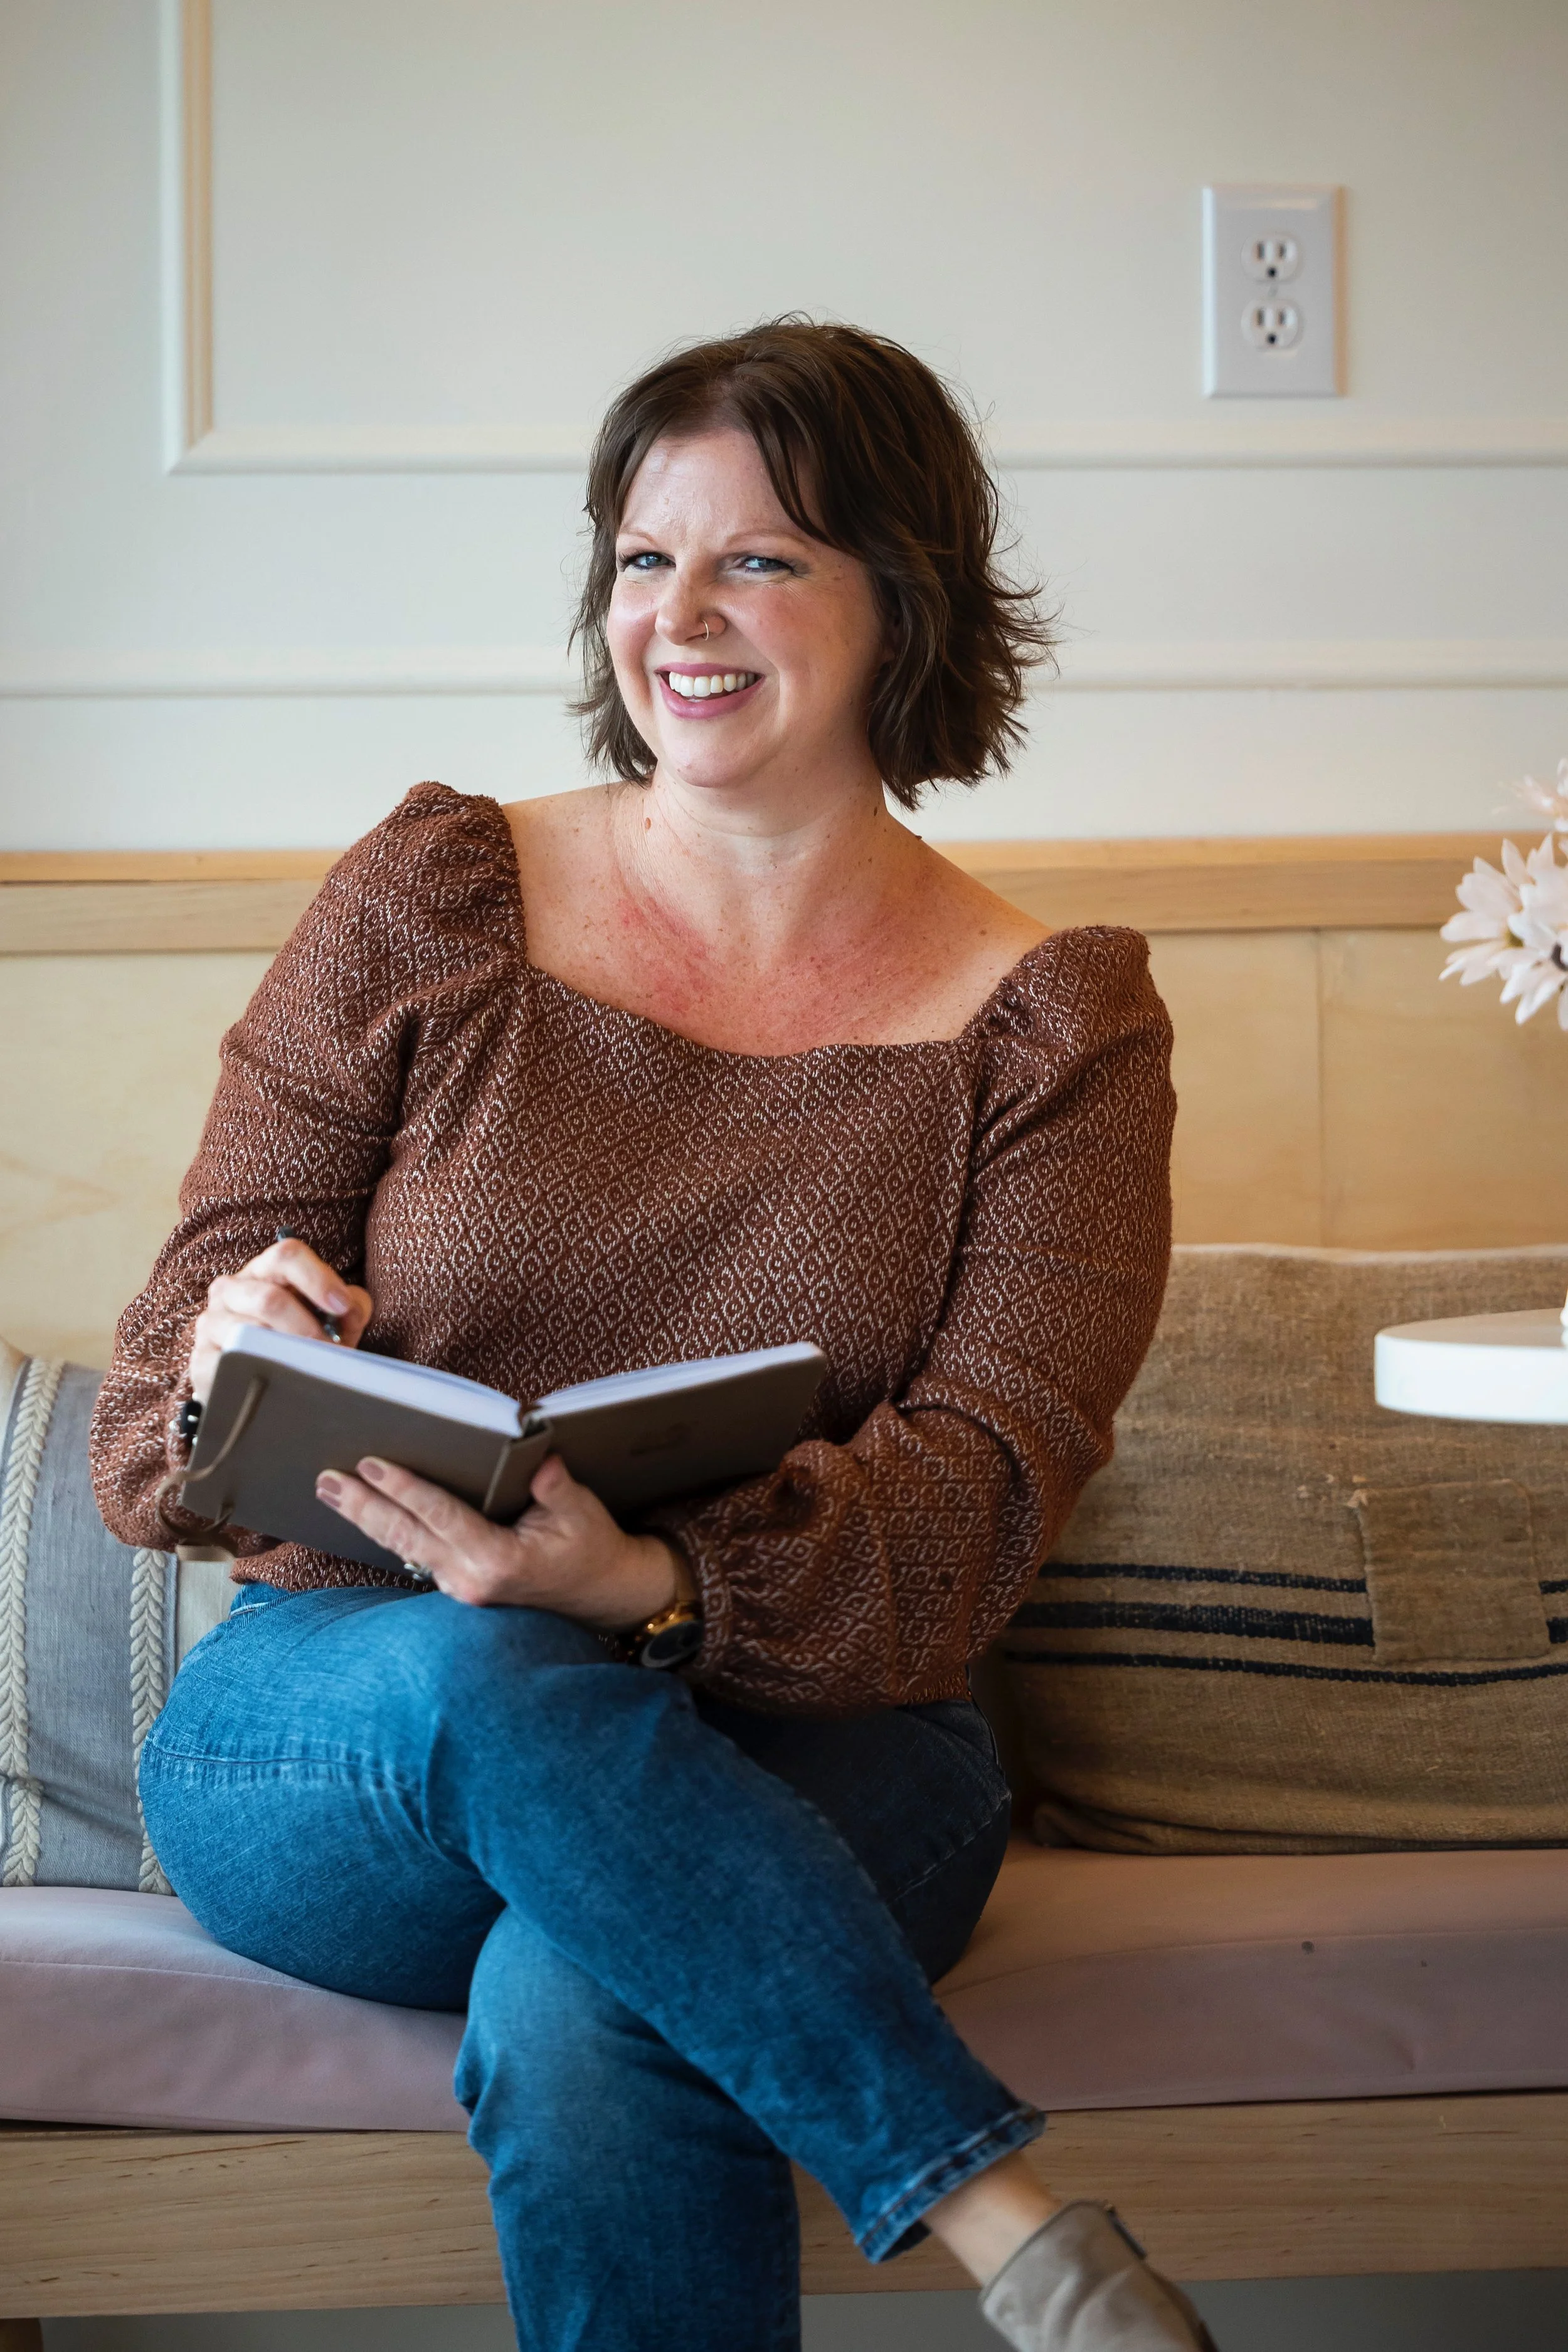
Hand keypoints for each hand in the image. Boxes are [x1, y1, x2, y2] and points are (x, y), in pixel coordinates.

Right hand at [188, 1237, 373, 1403]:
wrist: (251, 1381)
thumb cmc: (296, 1341)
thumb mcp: (328, 1320)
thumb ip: (350, 1308)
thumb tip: (351, 1309)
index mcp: (264, 1271)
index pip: (287, 1255)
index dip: (318, 1278)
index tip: (342, 1306)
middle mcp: (232, 1289)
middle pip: (270, 1298)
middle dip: (308, 1328)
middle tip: (333, 1353)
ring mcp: (212, 1322)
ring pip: (252, 1332)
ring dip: (290, 1353)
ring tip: (313, 1370)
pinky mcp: (202, 1358)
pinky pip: (233, 1361)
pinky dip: (264, 1369)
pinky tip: (282, 1380)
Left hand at [315, 1451, 686, 1631]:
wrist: (603, 1594)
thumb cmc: (592, 1547)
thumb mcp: (581, 1510)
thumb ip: (553, 1485)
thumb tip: (535, 1456)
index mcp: (499, 1561)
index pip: (441, 1516)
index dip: (405, 1489)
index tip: (372, 1464)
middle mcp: (471, 1580)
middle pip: (406, 1537)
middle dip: (363, 1505)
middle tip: (327, 1478)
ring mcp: (461, 1590)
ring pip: (403, 1549)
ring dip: (366, 1519)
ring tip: (331, 1491)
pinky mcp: (459, 1588)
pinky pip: (416, 1556)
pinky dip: (389, 1533)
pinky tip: (368, 1514)